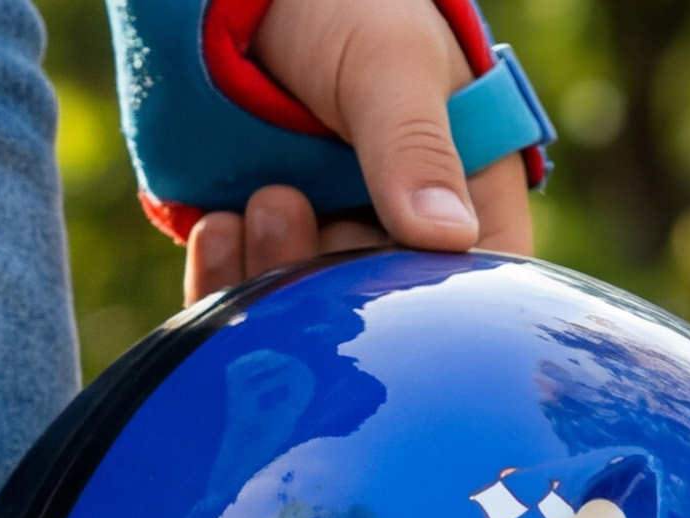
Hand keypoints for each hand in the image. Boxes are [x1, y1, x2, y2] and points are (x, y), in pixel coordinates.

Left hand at [182, 0, 540, 304]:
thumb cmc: (348, 7)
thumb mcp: (391, 65)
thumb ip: (414, 145)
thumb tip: (448, 238)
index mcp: (468, 194)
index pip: (472, 285)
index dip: (432, 301)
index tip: (384, 278)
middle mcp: (399, 235)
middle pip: (381, 313)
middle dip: (337, 286)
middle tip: (301, 209)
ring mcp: (326, 246)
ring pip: (306, 315)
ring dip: (278, 278)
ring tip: (268, 200)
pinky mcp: (259, 254)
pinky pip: (244, 301)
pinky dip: (226, 281)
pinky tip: (217, 229)